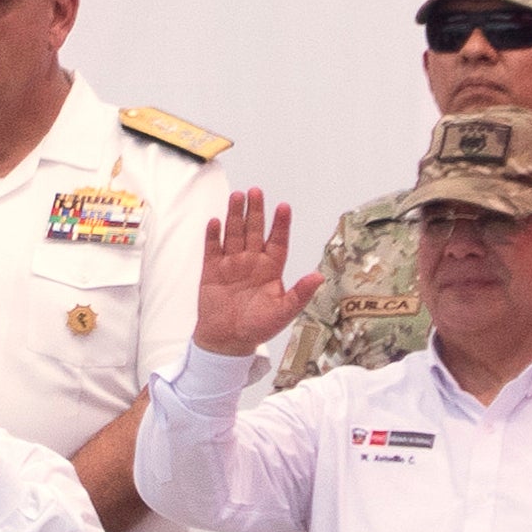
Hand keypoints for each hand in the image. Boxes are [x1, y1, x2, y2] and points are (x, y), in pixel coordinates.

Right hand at [191, 190, 319, 356]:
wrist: (227, 340)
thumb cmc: (257, 327)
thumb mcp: (284, 312)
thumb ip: (300, 294)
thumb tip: (319, 277)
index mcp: (271, 269)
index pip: (278, 241)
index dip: (281, 224)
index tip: (283, 207)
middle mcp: (252, 262)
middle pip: (254, 231)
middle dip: (255, 211)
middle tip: (256, 191)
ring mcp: (231, 264)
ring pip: (234, 234)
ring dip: (235, 216)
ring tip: (237, 196)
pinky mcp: (212, 270)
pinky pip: (212, 249)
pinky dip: (213, 235)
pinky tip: (215, 222)